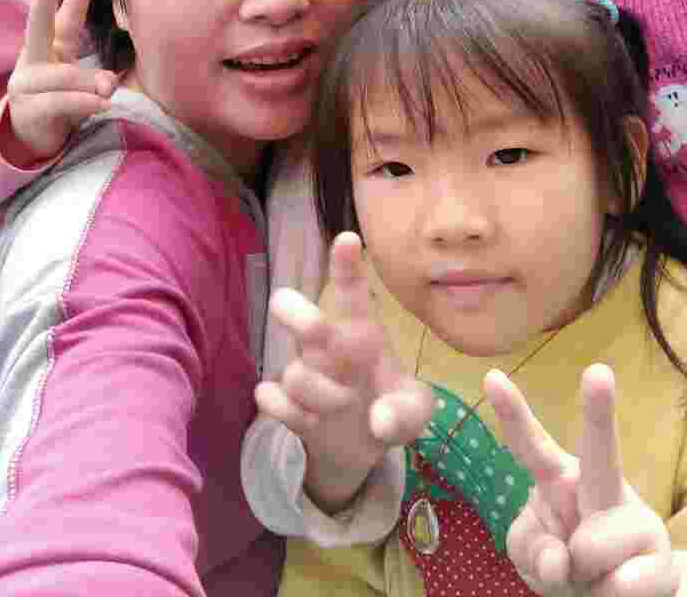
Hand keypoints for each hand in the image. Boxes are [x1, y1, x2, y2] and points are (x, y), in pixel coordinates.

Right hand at [2, 0, 116, 167]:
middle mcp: (33, 60)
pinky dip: (86, 102)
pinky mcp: (29, 109)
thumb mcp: (82, 88)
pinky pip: (61, 101)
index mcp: (49, 48)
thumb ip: (97, 81)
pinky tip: (103, 104)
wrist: (31, 137)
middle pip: (38, 28)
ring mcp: (26, 84)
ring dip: (90, 84)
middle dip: (43, 3)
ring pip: (63, 76)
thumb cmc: (60, 103)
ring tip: (107, 90)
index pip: (65, 18)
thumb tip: (107, 85)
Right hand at [256, 232, 433, 513]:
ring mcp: (303, 371)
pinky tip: (310, 422)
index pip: (352, 292)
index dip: (346, 265)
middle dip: (299, 316)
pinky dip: (289, 413)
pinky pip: (270, 398)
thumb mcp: (415, 413)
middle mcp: (326, 344)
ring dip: (322, 397)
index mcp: (362, 333)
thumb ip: (407, 413)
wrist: (363, 447)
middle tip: (316, 328)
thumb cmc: (392, 409)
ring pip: (295, 373)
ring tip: (344, 408)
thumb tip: (378, 421)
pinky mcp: (284, 401)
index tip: (348, 239)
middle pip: (298, 314)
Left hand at [485, 364, 679, 596]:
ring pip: (593, 547)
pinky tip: (617, 588)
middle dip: (599, 411)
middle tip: (598, 372)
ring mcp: (636, 519)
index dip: (511, 413)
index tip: (491, 377)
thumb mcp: (531, 555)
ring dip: (582, 576)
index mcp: (558, 478)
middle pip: (600, 452)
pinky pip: (621, 586)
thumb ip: (532, 549)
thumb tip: (564, 562)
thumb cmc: (565, 562)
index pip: (530, 445)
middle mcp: (599, 486)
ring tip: (593, 574)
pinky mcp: (663, 559)